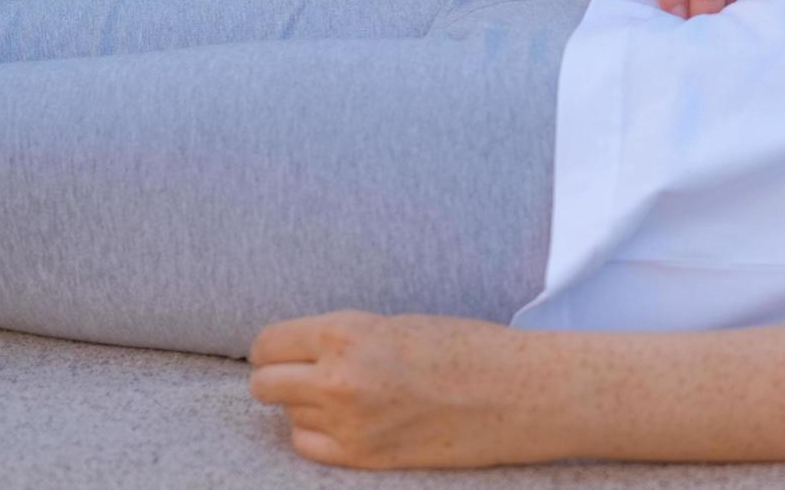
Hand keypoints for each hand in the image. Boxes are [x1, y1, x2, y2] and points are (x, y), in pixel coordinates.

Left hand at [248, 310, 567, 469]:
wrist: (518, 393)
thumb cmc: (467, 348)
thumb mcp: (397, 325)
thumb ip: (344, 339)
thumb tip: (297, 354)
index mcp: (348, 333)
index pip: (269, 344)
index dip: (276, 347)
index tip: (288, 350)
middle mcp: (340, 379)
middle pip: (266, 384)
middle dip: (280, 377)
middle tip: (307, 373)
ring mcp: (350, 423)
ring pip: (289, 414)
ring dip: (308, 404)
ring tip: (351, 394)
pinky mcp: (364, 457)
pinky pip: (308, 444)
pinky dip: (320, 432)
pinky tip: (351, 420)